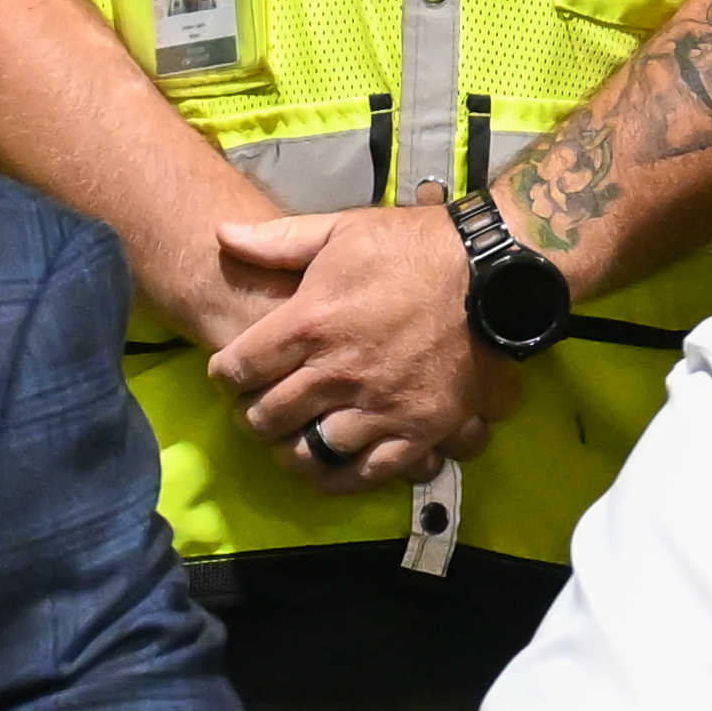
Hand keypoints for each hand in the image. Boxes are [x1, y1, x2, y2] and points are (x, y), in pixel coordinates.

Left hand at [197, 200, 495, 486]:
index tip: (233, 373)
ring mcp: (378, 406)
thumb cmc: (411, 247)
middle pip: (265, 417)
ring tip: (289, 438)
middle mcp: (336, 372)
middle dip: (250, 414)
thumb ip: (277, 240)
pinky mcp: (417, 430)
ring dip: (288, 449)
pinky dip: (338, 479)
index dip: (226, 374)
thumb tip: (221, 233)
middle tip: (256, 407)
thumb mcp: (340, 230)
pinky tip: (328, 469)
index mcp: (310, 322)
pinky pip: (364, 474)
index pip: (238, 369)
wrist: (490, 271)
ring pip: (308, 452)